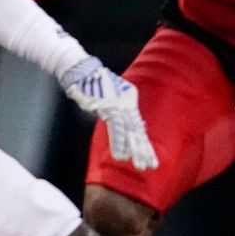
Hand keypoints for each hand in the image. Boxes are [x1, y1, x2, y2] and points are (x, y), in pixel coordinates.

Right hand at [59, 55, 156, 170]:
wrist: (82, 69)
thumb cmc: (92, 84)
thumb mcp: (106, 100)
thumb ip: (113, 113)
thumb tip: (117, 125)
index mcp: (128, 104)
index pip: (138, 128)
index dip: (144, 144)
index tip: (152, 159)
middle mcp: (127, 106)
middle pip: (138, 132)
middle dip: (144, 151)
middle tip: (152, 166)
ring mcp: (119, 107)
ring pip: (130, 132)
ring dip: (134, 150)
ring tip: (140, 166)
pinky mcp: (108, 107)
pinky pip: (116, 128)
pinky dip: (118, 142)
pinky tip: (121, 155)